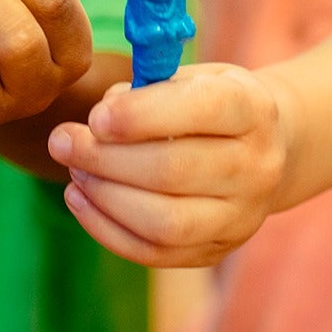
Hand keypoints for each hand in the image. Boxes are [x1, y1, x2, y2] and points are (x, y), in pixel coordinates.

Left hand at [46, 64, 292, 267]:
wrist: (269, 150)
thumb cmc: (212, 104)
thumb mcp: (193, 78)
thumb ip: (148, 88)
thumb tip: (99, 119)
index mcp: (253, 110)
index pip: (204, 110)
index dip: (142, 115)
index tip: (95, 116)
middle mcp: (257, 168)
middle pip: (174, 171)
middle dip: (105, 158)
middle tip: (62, 141)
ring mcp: (241, 217)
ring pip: (164, 222)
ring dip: (104, 196)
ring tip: (74, 170)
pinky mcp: (216, 251)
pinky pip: (154, 253)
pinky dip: (106, 229)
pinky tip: (81, 198)